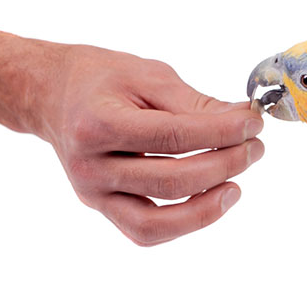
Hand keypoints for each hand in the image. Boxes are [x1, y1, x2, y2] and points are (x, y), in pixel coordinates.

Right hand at [39, 45, 264, 245]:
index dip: (223, 133)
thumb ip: (197, 103)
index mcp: (99, 124)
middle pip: (172, 181)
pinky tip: (212, 199)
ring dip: (208, 206)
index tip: (253, 124)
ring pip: (156, 222)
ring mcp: (92, 193)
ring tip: (236, 184)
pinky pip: (145, 231)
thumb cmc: (101, 78)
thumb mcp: (150, 75)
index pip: (175, 136)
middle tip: (255, 148)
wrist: (52, 94)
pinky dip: (183, 223)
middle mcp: (91, 165)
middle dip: (225, 165)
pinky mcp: (101, 207)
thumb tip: (244, 122)